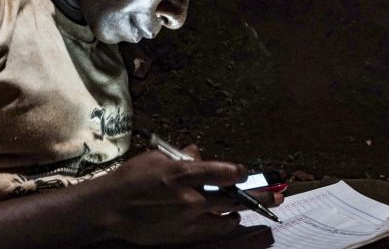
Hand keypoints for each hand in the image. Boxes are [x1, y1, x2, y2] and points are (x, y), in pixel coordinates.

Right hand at [99, 145, 282, 245]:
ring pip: (227, 216)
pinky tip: (228, 220)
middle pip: (234, 197)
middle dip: (260, 195)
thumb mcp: (154, 158)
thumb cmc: (129, 179)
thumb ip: (180, 156)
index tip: (246, 172)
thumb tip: (198, 153)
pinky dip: (224, 225)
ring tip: (249, 208)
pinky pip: (214, 231)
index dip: (241, 172)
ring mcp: (189, 218)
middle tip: (278, 194)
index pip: (223, 171)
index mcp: (183, 172)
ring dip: (241, 211)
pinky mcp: (184, 234)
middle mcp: (191, 196)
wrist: (110, 210)